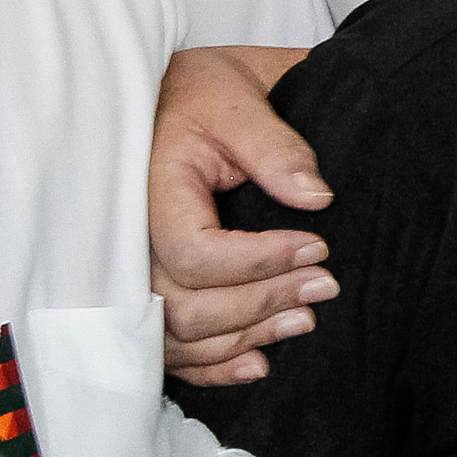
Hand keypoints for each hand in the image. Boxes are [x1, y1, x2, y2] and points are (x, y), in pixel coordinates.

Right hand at [151, 44, 333, 385]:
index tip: (318, 246)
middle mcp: (130, 238)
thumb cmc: (205, 91)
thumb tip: (317, 197)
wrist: (172, 95)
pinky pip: (166, 346)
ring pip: (177, 334)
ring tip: (305, 320)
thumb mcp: (239, 96)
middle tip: (326, 286)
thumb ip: (275, 145)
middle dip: (261, 303)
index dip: (260, 260)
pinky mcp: (145, 287)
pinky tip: (259, 362)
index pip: (194, 251)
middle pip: (184, 304)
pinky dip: (211, 365)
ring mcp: (132, 269)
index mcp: (150, 187)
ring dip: (246, 337)